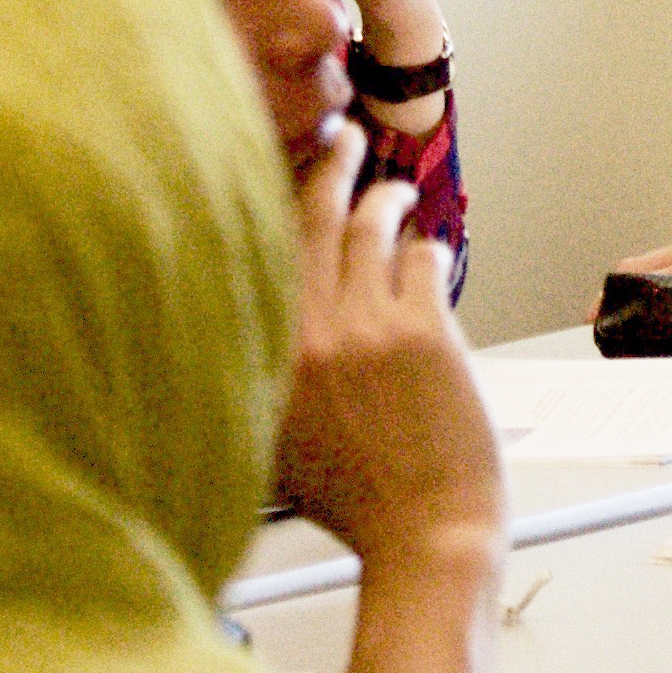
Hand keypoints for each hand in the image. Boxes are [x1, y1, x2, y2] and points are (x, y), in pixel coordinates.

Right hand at [275, 128, 501, 566]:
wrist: (424, 535)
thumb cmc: (356, 501)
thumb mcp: (272, 442)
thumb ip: (258, 375)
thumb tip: (244, 319)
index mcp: (265, 359)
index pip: (260, 251)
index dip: (276, 201)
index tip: (281, 171)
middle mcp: (309, 334)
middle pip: (315, 219)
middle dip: (332, 164)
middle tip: (344, 137)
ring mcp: (369, 328)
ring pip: (374, 228)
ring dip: (386, 199)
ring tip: (392, 190)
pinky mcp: (427, 330)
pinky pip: (425, 258)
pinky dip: (426, 247)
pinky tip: (427, 248)